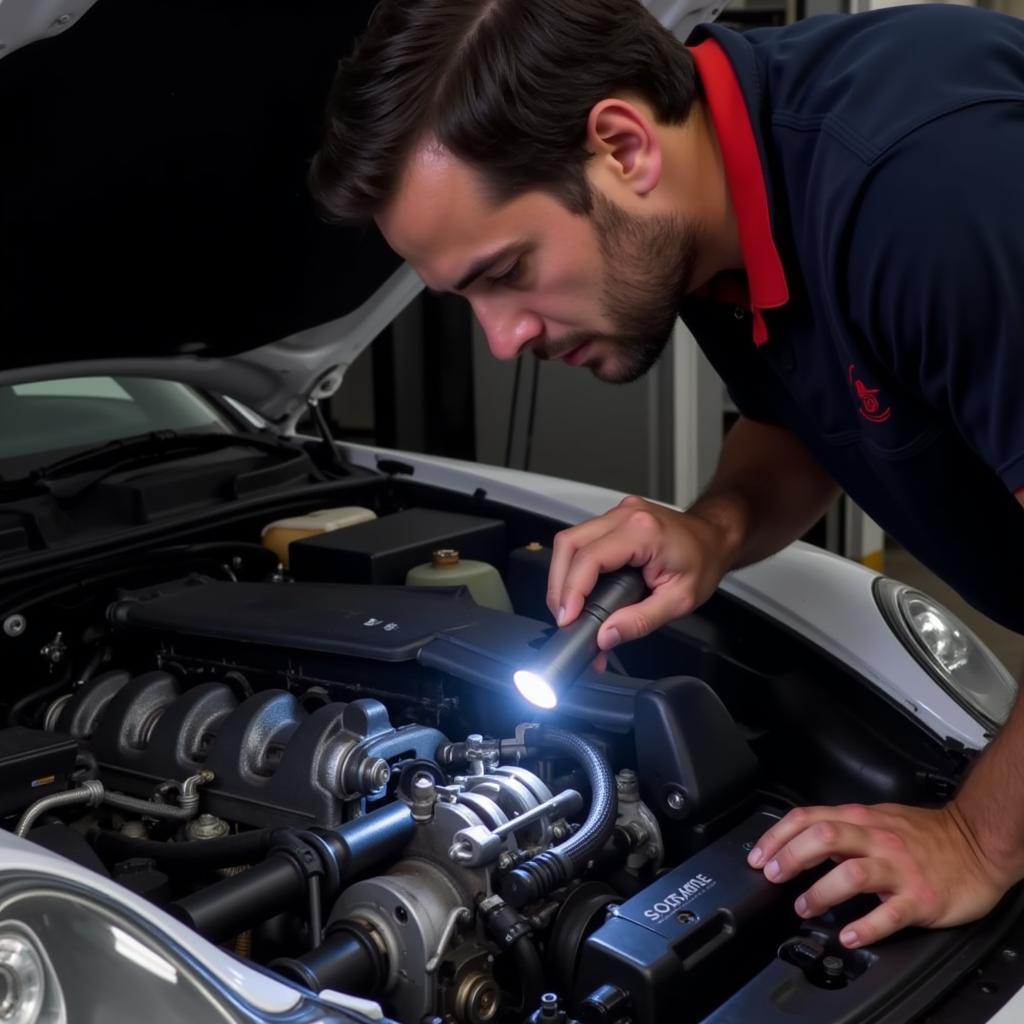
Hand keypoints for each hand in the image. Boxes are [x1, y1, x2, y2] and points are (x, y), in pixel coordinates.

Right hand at [546, 495, 732, 651]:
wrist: (715, 538)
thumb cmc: (704, 561)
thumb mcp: (679, 601)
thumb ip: (640, 621)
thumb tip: (605, 636)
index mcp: (643, 531)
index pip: (589, 558)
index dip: (571, 590)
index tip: (567, 618)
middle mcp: (625, 515)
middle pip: (568, 544)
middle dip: (558, 584)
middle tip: (564, 617)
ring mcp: (617, 514)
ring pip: (569, 541)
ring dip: (562, 576)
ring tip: (570, 608)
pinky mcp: (612, 520)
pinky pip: (582, 541)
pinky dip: (574, 568)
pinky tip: (580, 591)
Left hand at [748, 801, 1009, 947]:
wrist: (977, 844)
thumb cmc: (924, 835)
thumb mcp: (876, 819)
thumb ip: (840, 828)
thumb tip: (799, 842)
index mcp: (861, 819)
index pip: (808, 818)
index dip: (777, 836)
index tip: (758, 856)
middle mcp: (876, 839)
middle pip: (824, 838)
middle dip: (790, 857)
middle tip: (773, 876)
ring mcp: (898, 868)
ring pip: (852, 873)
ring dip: (820, 892)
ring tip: (803, 908)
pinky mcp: (920, 898)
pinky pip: (889, 913)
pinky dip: (865, 926)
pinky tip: (848, 935)